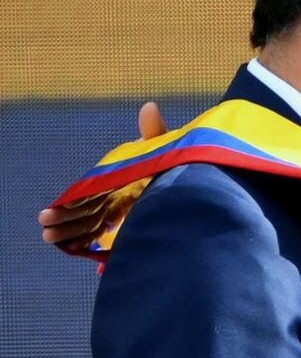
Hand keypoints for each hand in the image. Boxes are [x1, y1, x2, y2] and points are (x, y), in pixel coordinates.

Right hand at [38, 101, 168, 249]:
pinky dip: (89, 241)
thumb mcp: (165, 146)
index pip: (88, 192)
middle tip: (46, 231)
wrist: (197, 173)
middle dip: (64, 221)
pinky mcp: (133, 220)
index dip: (68, 204)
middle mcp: (116, 193)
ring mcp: (124, 209)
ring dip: (71, 233)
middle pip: (86, 210)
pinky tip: (71, 250)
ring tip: (50, 240)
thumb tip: (149, 107)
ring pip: (92, 223)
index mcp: (118, 176)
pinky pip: (107, 232)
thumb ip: (156, 132)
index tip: (47, 214)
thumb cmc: (176, 158)